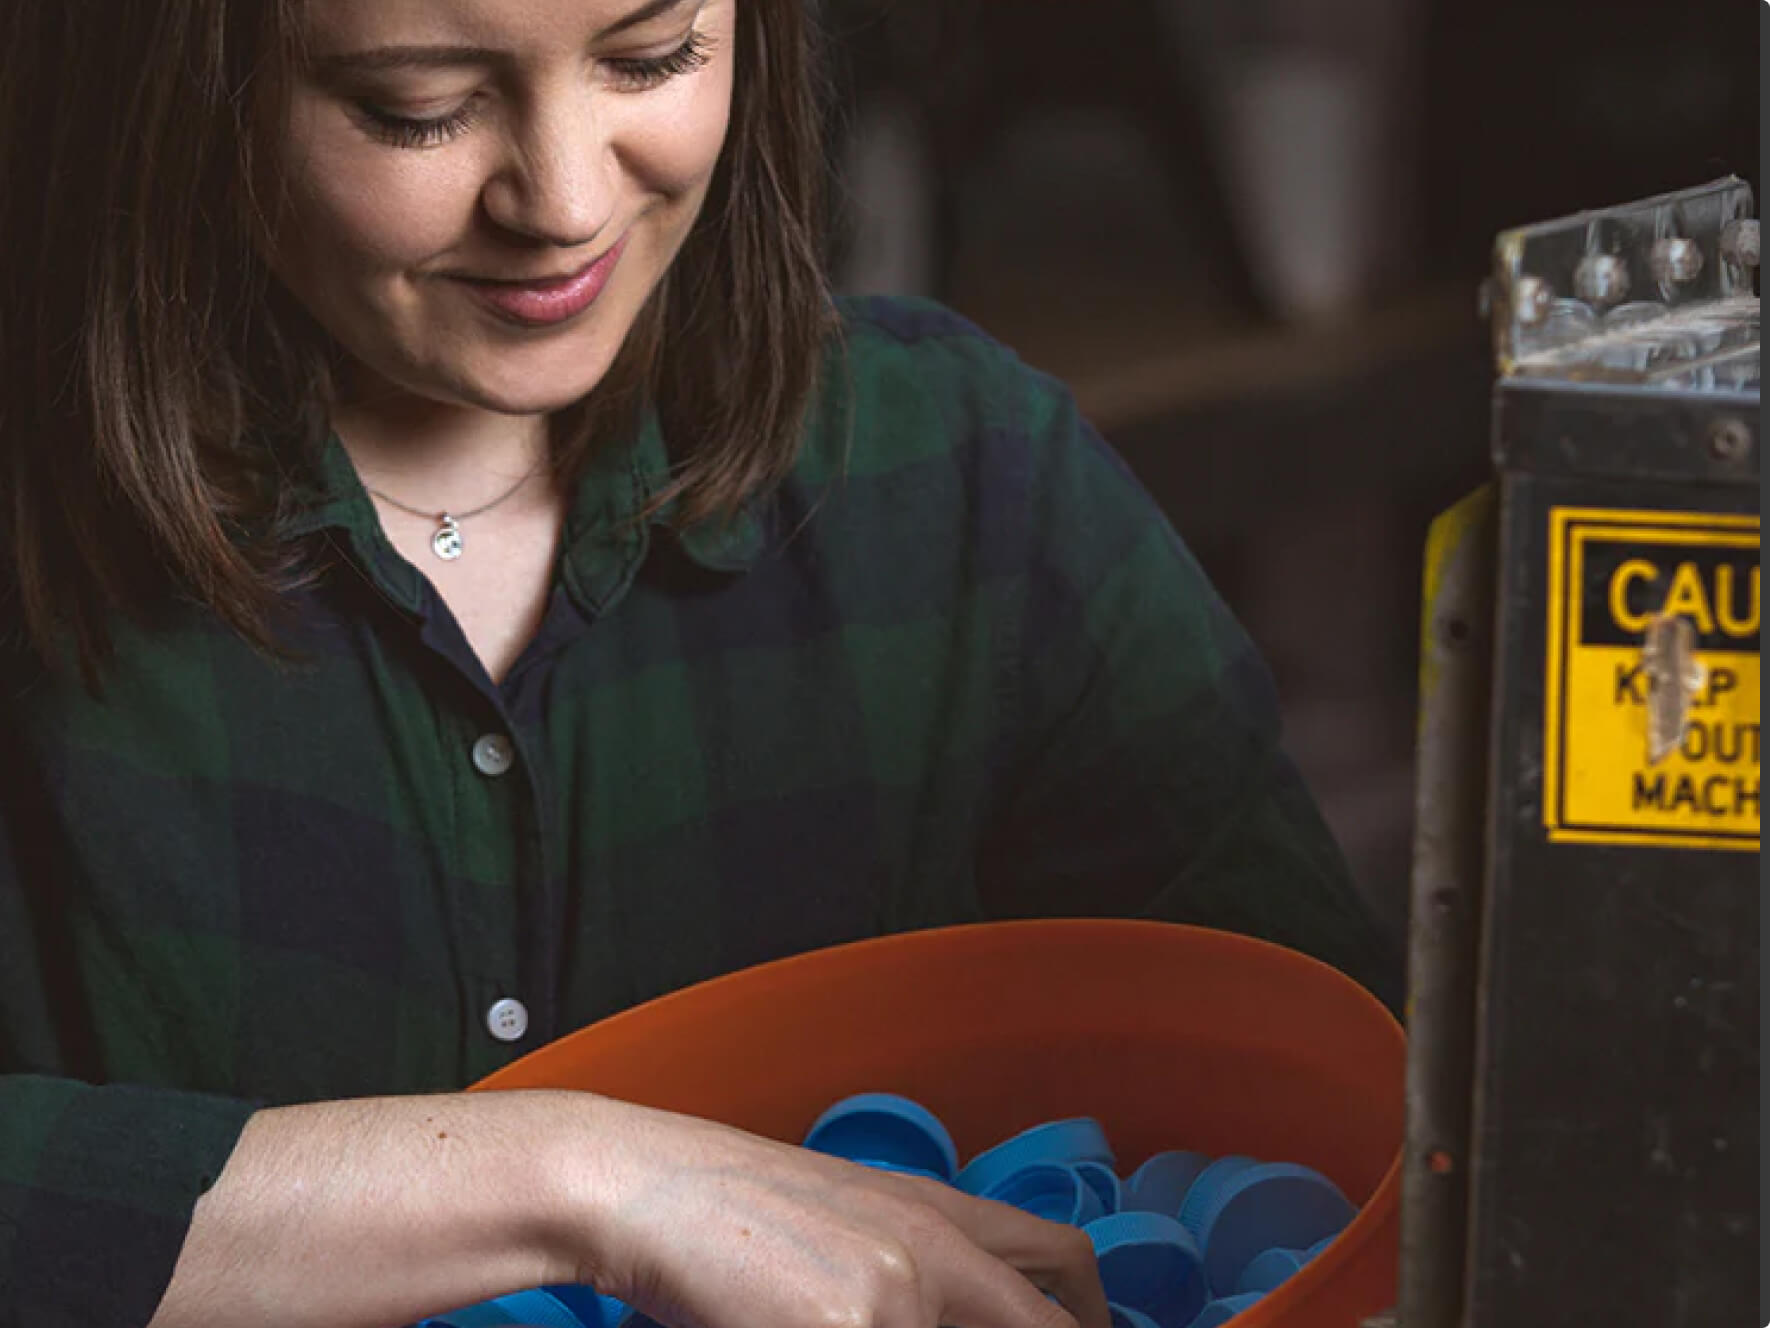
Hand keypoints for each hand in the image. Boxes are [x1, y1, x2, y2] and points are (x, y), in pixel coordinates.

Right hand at [573, 1102, 1112, 1327]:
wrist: (646, 1185)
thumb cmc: (732, 1209)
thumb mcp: (848, 1226)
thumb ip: (916, 1274)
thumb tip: (950, 1308)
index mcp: (939, 1212)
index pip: (1064, 1268)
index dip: (1088, 1317)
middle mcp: (936, 1250)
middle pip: (1048, 1325)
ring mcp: (899, 1294)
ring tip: (876, 1324)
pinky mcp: (851, 1326)